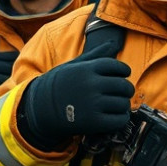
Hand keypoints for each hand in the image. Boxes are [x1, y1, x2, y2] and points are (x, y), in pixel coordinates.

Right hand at [20, 41, 134, 149]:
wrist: (39, 108)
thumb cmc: (60, 84)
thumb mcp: (74, 65)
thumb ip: (96, 54)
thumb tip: (114, 43)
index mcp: (88, 69)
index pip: (118, 67)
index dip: (124, 71)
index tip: (123, 74)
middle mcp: (91, 85)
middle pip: (124, 86)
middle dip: (126, 90)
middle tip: (122, 93)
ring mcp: (92, 104)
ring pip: (123, 103)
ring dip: (123, 105)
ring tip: (116, 105)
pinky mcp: (92, 121)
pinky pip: (119, 120)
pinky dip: (121, 119)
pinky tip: (115, 117)